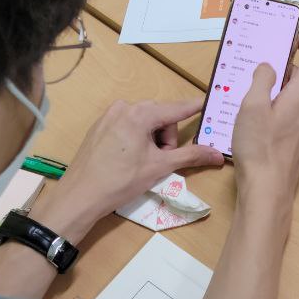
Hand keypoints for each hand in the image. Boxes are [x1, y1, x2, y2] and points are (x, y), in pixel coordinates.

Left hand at [31, 99, 223, 240]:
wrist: (80, 196)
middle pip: (160, 116)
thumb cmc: (121, 181)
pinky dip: (136, 138)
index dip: (195, 107)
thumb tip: (218, 155)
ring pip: (144, 121)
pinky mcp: (99, 126)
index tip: (209, 102)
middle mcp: (125, 107)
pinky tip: (128, 159)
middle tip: (162, 160)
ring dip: (152, 138)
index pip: (176, 108)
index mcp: (140, 114)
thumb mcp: (159, 167)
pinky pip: (127, 125)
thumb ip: (191, 156)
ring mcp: (109, 115)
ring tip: (143, 162)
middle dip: (167, 137)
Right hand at [231, 35, 298, 224]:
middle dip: (283, 68)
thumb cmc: (259, 148)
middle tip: (260, 63)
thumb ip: (261, 80)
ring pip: (294, 100)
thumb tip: (268, 66)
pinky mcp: (297, 143)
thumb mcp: (252, 106)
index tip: (294, 36)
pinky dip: (275, 109)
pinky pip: (289, 116)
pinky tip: (255, 118)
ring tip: (250, 90)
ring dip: (276, 90)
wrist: (267, 190)